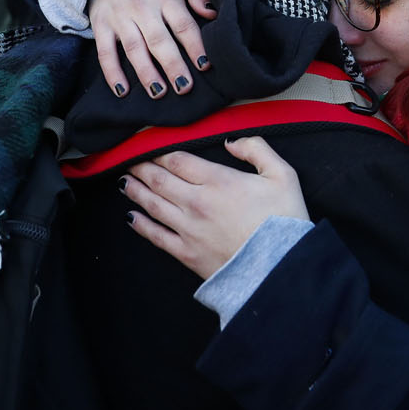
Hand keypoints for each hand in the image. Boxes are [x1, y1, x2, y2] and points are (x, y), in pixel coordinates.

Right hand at [89, 0, 216, 98]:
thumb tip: (213, 13)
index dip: (195, 46)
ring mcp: (119, 17)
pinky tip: (123, 91)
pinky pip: (105, 52)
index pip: (183, 25)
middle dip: (173, 65)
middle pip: (159, 40)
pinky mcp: (101, 24)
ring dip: (146, 73)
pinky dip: (112, 73)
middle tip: (184, 87)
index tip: (205, 65)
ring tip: (159, 93)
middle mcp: (142, 7)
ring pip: (134, 49)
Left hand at [123, 137, 307, 279]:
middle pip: (159, 179)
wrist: (280, 268)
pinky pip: (156, 236)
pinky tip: (131, 217)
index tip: (150, 146)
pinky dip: (140, 225)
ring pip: (153, 204)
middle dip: (142, 167)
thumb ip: (257, 149)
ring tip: (125, 182)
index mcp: (218, 180)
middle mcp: (196, 202)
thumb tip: (231, 141)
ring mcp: (188, 229)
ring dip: (136, 191)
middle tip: (130, 160)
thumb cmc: (283, 221)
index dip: (160, 151)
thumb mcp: (283, 175)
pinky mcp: (186, 253)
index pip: (178, 160)